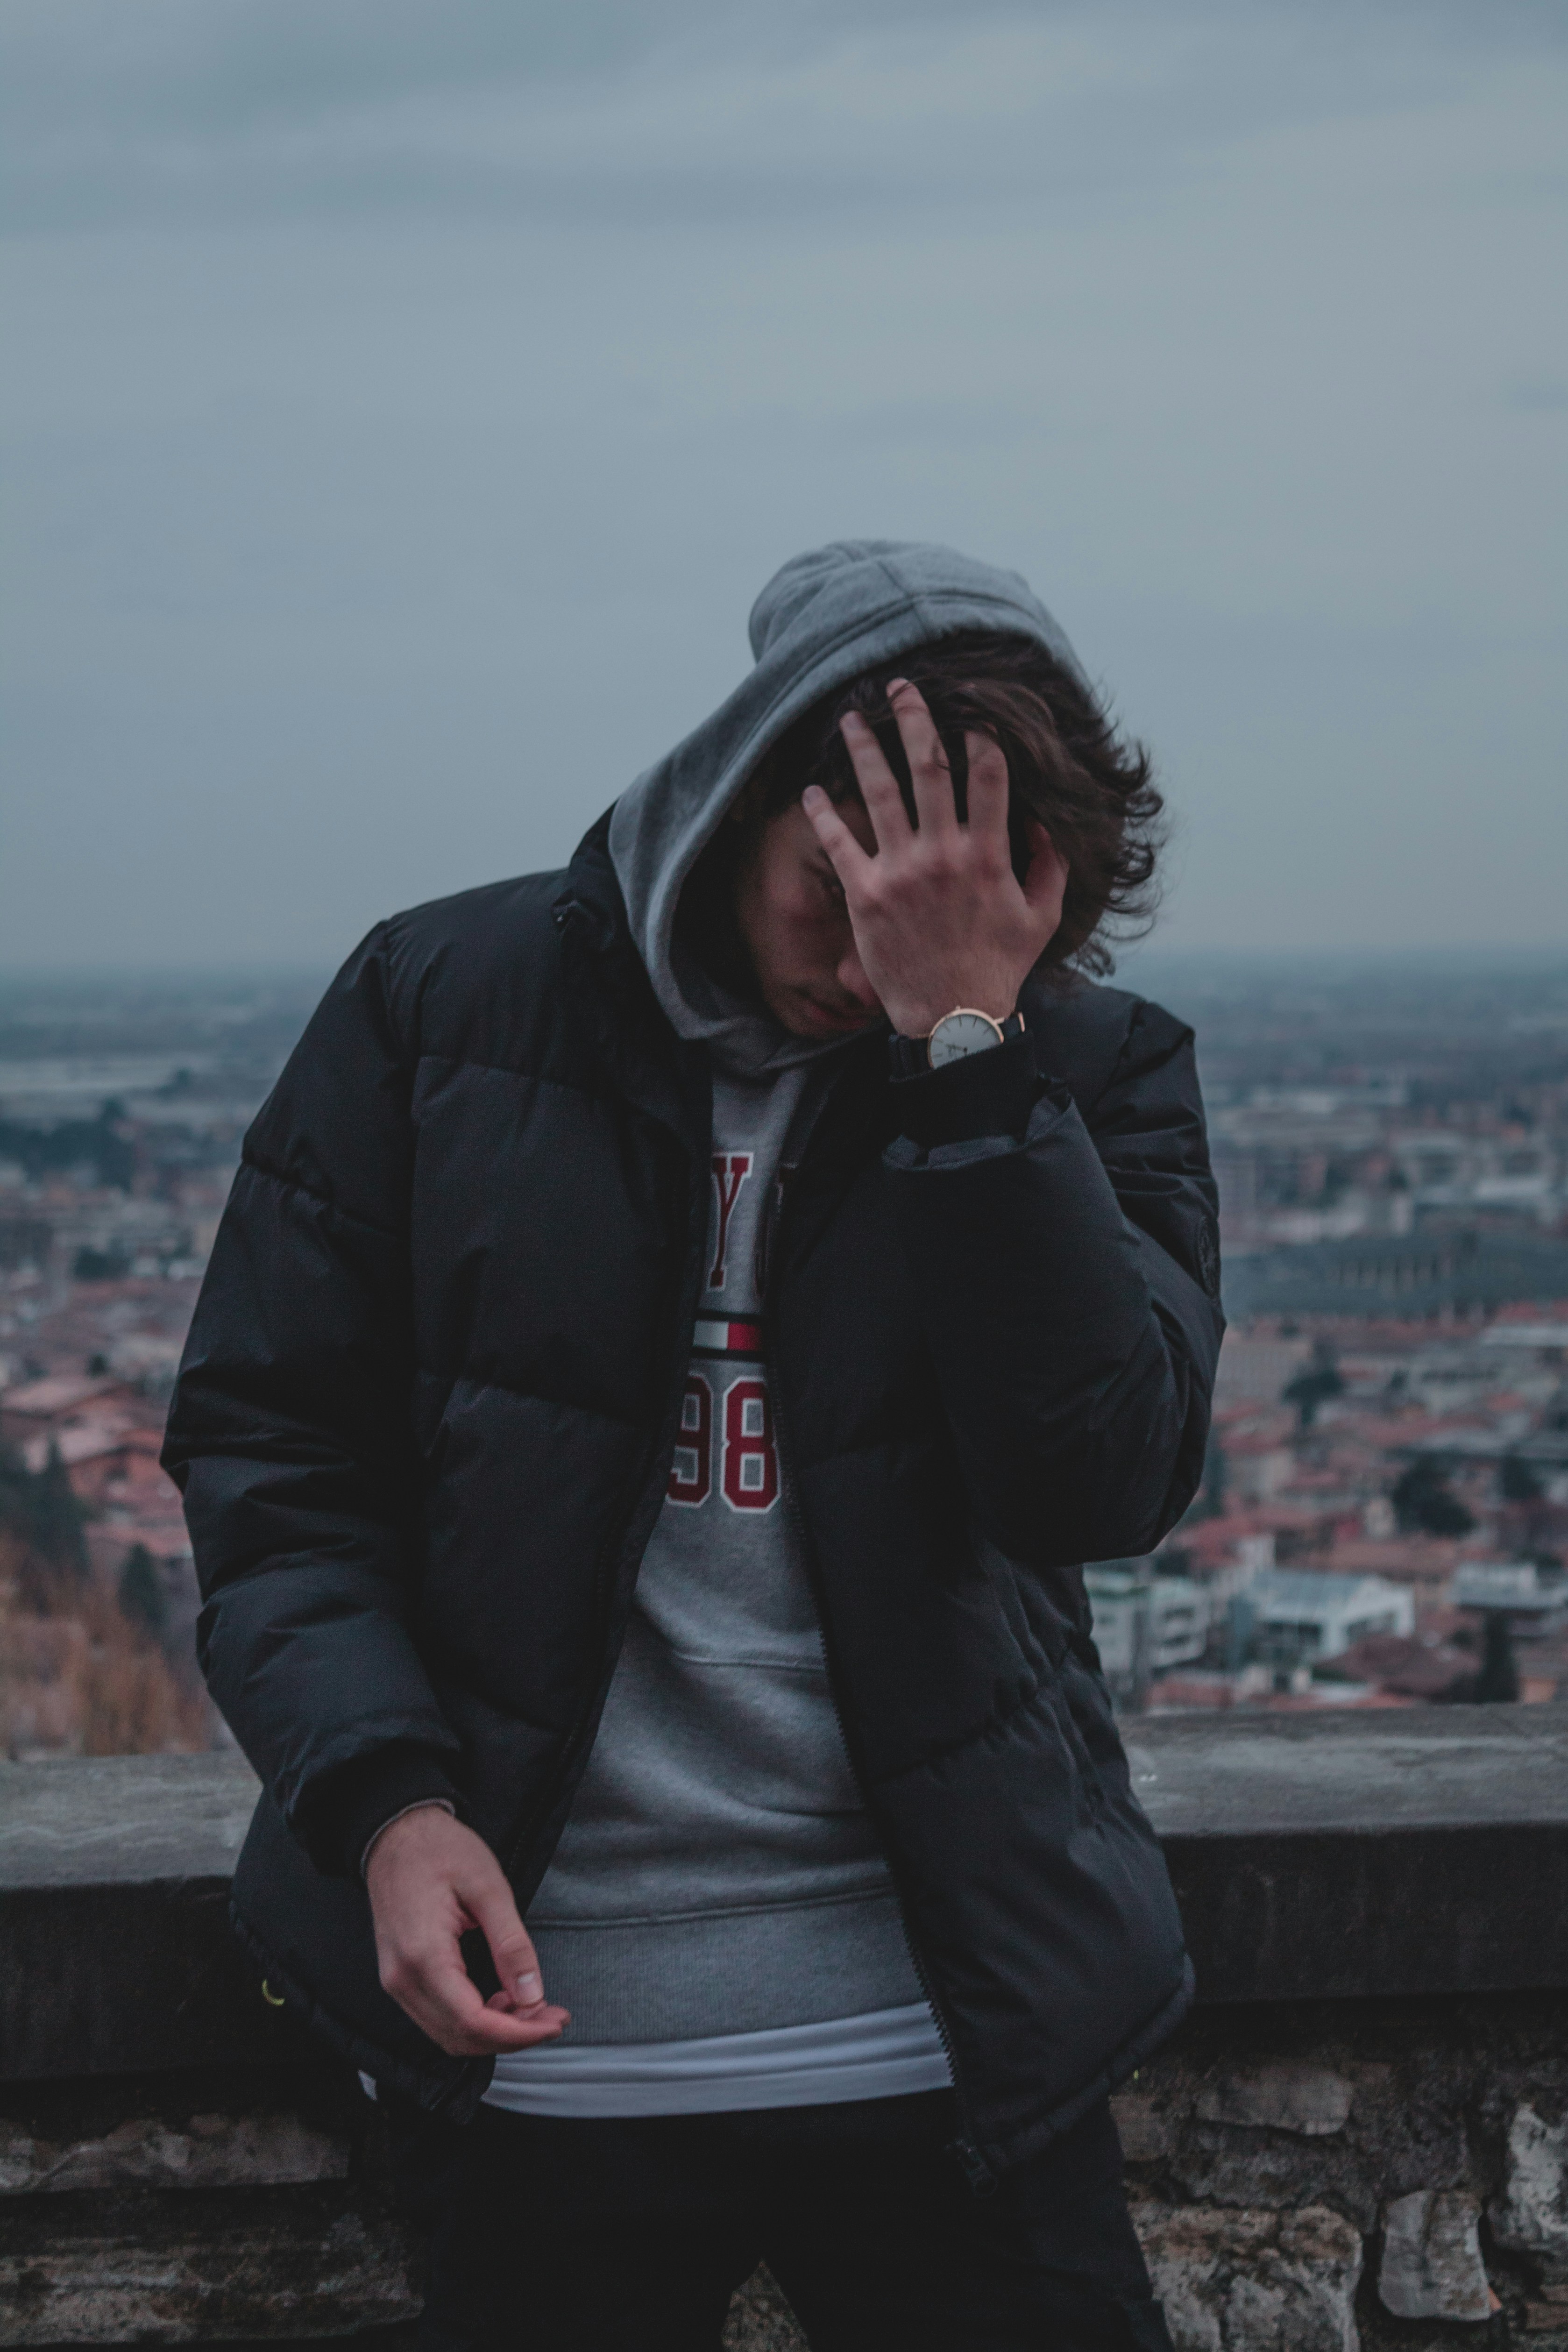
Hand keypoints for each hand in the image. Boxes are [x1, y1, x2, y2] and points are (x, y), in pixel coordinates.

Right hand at [365, 1805, 568, 2056]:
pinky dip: (473, 2020)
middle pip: (459, 2037)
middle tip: (553, 2017)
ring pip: (447, 2034)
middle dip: (512, 2036)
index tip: (555, 2023)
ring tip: (531, 2007)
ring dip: (493, 2032)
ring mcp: (396, 1981)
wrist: (397, 1833)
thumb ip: (511, 1945)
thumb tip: (532, 1996)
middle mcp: (402, 1979)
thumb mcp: (489, 1888)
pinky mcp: (400, 1978)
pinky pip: (438, 2017)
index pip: (472, 2021)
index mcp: (423, 1956)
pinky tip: (501, 2000)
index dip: (519, 2033)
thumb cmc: (441, 1850)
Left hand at [801, 679, 1067, 1037]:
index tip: (970, 710)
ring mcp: (900, 872)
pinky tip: (810, 791)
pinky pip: (840, 843)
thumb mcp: (1042, 916)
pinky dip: (822, 814)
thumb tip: (1044, 822)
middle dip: (914, 720)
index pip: (985, 775)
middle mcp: (942, 854)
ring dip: (863, 749)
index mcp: (987, 854)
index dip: (979, 735)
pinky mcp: (866, 895)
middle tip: (900, 688)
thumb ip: (1050, 865)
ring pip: (878, 793)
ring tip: (849, 718)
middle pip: (928, 768)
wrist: (952, 1019)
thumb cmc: (998, 967)